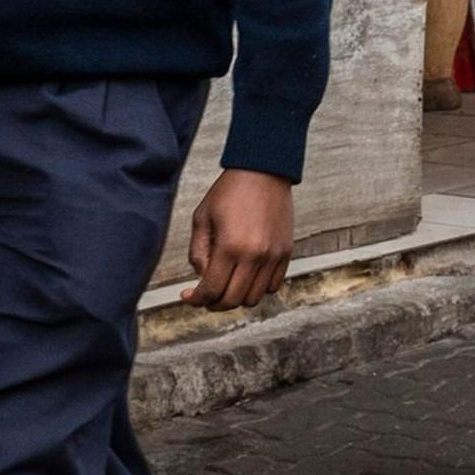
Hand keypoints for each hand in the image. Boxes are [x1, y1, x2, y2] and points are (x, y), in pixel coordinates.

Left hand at [184, 168, 293, 311]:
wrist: (263, 171)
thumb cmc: (230, 191)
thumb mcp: (202, 218)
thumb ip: (198, 253)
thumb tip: (202, 277)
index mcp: (230, 246)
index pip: (211, 290)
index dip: (196, 299)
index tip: (189, 296)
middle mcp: (254, 255)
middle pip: (232, 300)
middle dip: (214, 303)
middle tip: (205, 295)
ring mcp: (273, 256)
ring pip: (254, 298)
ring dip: (237, 298)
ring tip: (227, 285)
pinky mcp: (285, 253)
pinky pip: (272, 286)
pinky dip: (257, 288)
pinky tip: (246, 277)